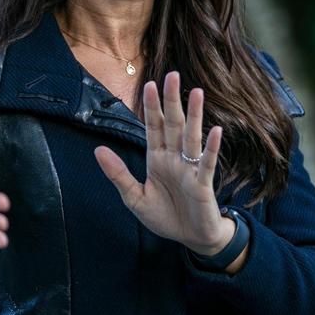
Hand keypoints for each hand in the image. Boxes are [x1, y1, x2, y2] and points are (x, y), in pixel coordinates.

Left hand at [94, 71, 231, 254]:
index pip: (154, 127)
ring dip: (195, 116)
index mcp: (157, 159)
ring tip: (197, 93)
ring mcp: (190, 169)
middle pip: (173, 124)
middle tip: (173, 75)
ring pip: (192, 138)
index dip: (151, 107)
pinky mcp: (202, 184)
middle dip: (172, 101)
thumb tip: (98, 150)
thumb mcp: (134, 198)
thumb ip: (118, 174)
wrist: (190, 239)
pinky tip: (216, 131)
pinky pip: (207, 163)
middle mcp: (175, 159)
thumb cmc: (165, 216)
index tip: (150, 83)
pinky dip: (211, 148)